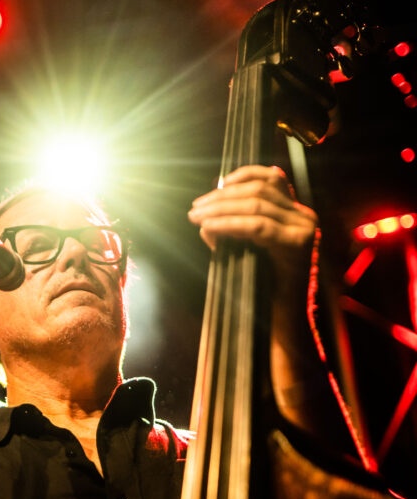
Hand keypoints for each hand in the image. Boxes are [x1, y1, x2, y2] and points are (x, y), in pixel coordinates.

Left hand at [188, 165, 316, 294]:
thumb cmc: (262, 290)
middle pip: (260, 189)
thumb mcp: (245, 252)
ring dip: (221, 208)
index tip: (215, 185)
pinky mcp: (298, 246)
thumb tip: (203, 217)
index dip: (242, 175)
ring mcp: (304, 229)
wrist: (283, 323)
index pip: (272, 177)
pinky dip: (230, 224)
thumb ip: (231, 230)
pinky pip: (258, 227)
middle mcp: (304, 217)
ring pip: (257, 204)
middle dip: (222, 196)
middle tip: (195, 208)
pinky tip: (210, 227)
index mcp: (295, 214)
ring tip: (197, 217)